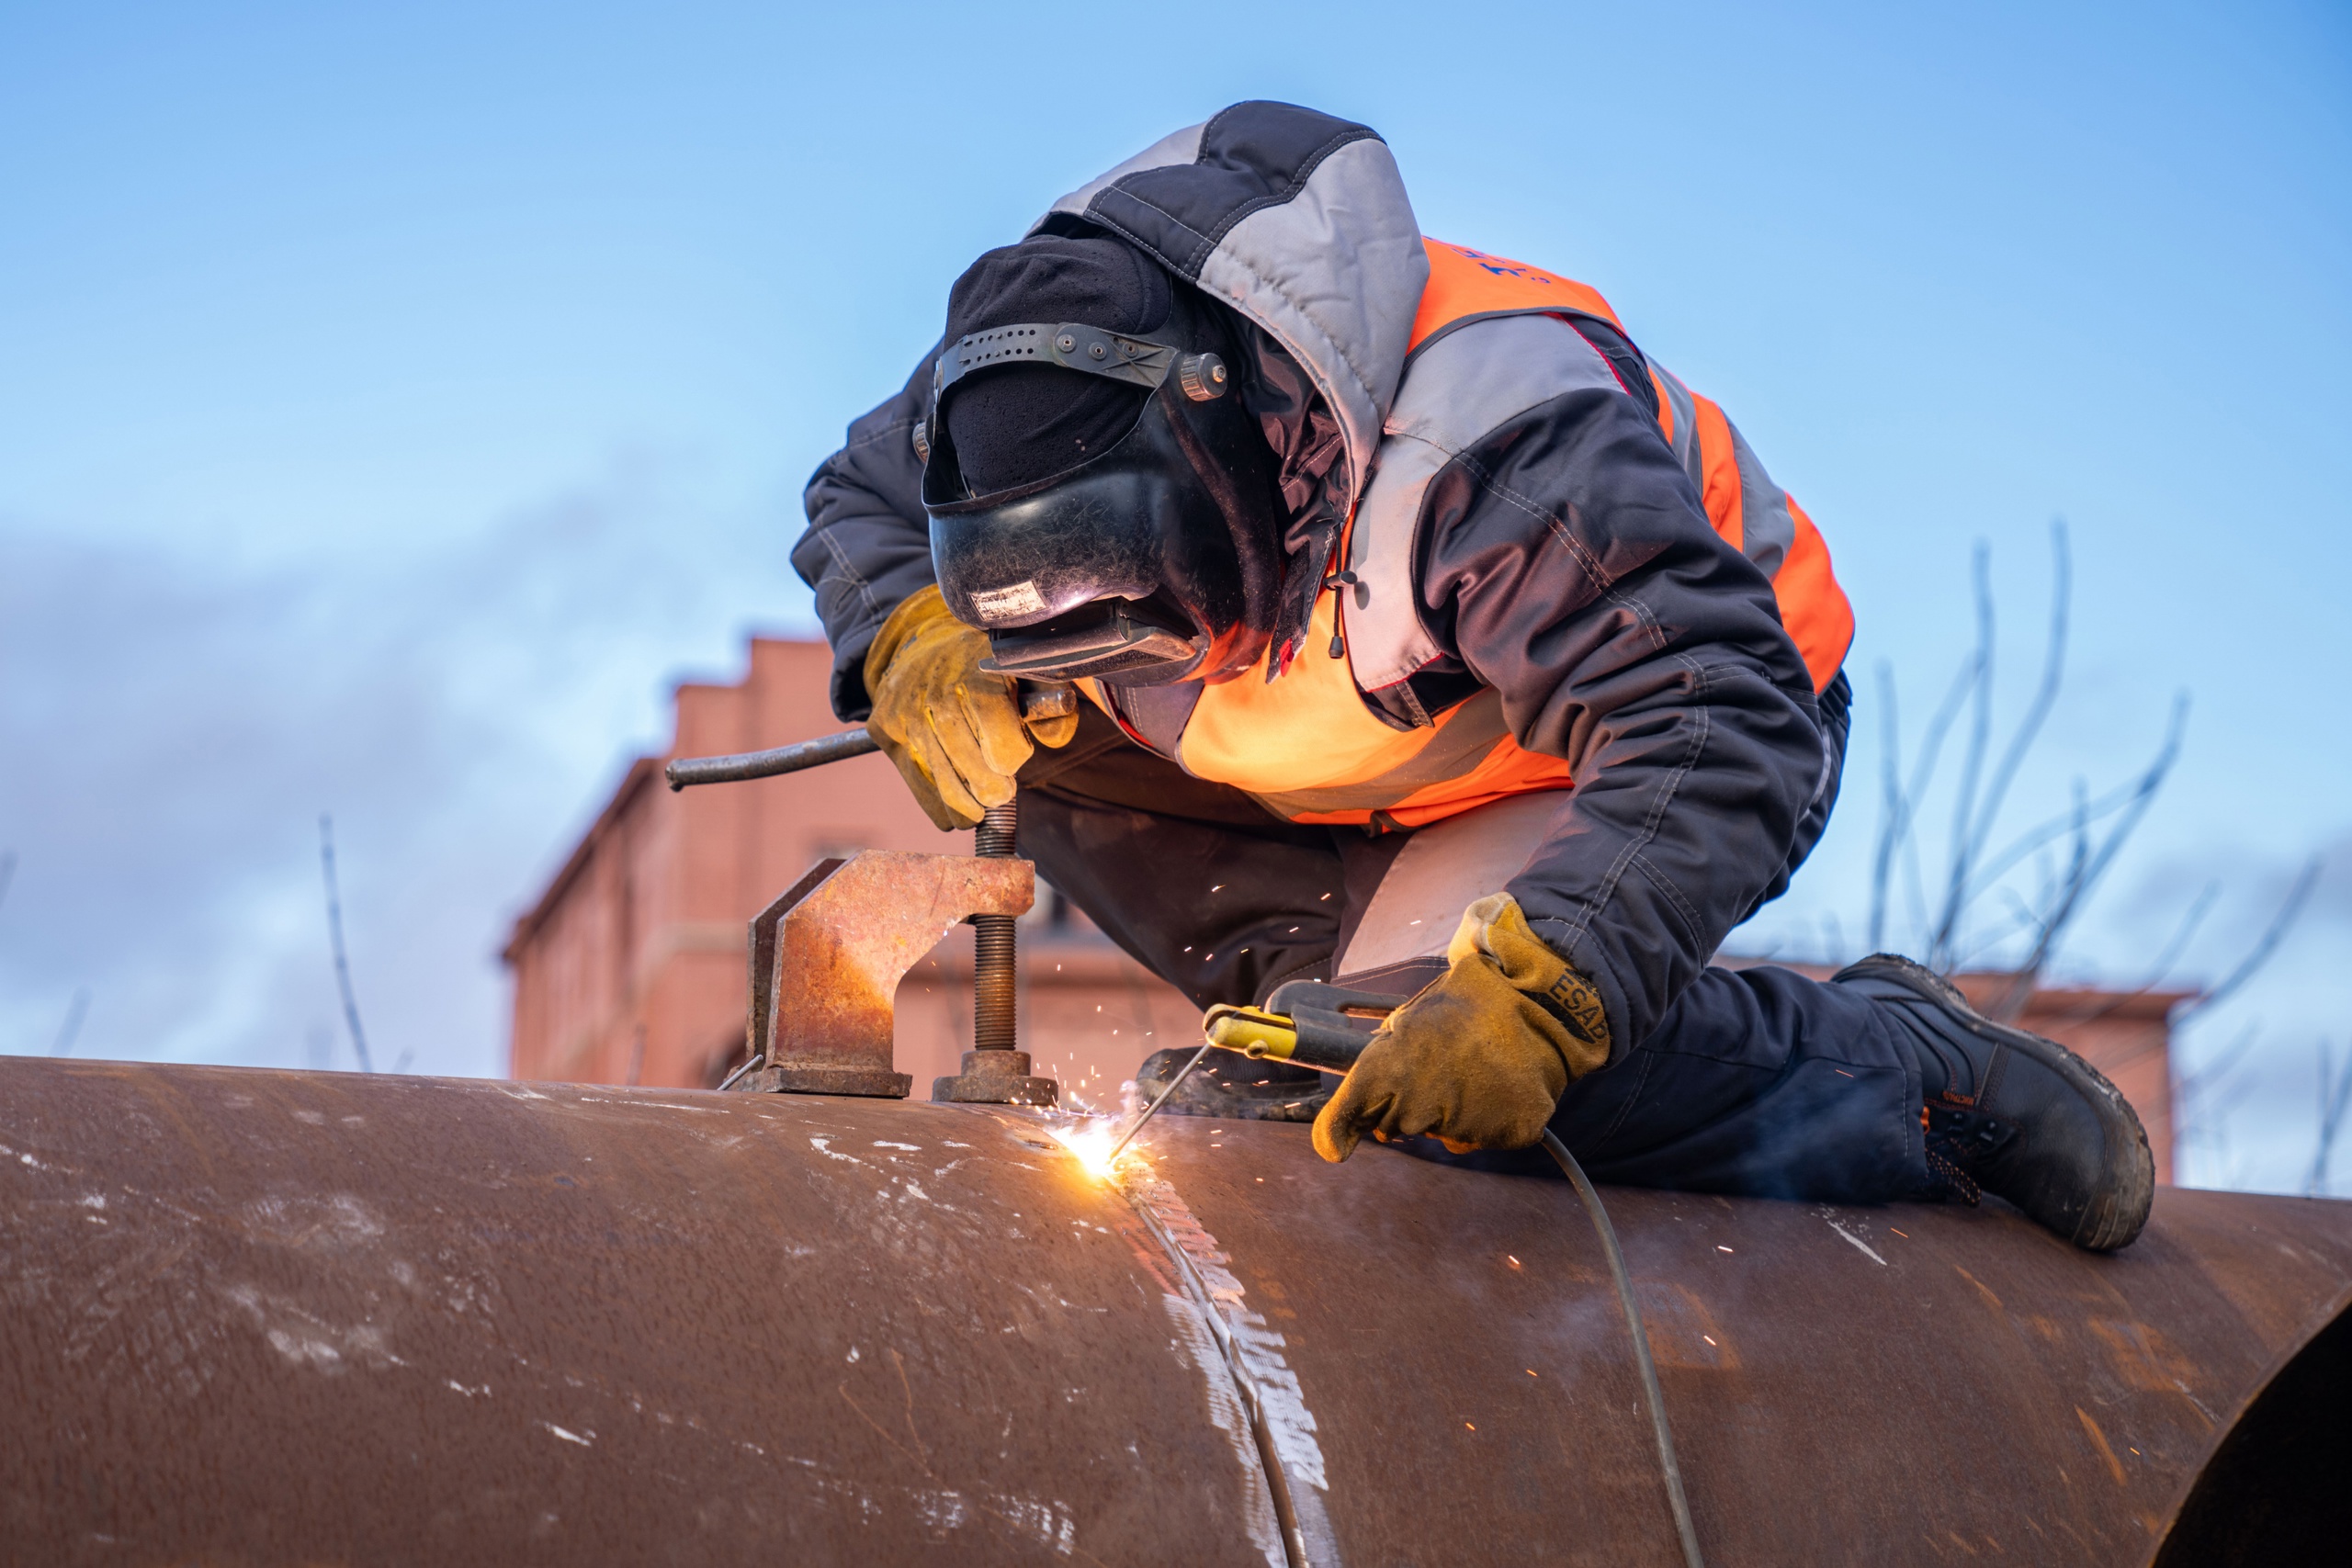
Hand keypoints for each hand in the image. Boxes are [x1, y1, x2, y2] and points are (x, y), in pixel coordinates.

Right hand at [863, 586, 1078, 829]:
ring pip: (938, 773)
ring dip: (965, 804)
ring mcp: (905, 710)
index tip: (1014, 761)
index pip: (993, 718)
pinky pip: (914, 779)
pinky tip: (956, 815)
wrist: (923, 650)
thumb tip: (1051, 739)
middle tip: (1002, 795)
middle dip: (989, 786)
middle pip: (965, 754)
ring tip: (981, 812)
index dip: (1010, 751)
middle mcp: (936, 688)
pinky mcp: (887, 729)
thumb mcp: (1024, 673)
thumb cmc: (985, 670)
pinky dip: (937, 806)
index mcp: (976, 669)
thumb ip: (1049, 705)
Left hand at [1312, 893, 1611, 1161]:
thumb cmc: (1469, 1004)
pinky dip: (1487, 1118)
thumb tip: (1359, 1100)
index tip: (1334, 1145)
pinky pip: (1482, 1136)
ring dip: (1449, 1112)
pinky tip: (1498, 1084)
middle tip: (1434, 1069)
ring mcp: (1466, 1123)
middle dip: (1404, 1106)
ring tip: (1473, 1068)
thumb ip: (1380, 1061)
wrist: (1540, 999)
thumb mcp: (1409, 1019)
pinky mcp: (1508, 1133)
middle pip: (1395, 1127)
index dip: (1337, 1130)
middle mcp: (1422, 1104)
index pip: (1348, 1115)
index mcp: (1391, 1066)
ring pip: (1442, 1133)